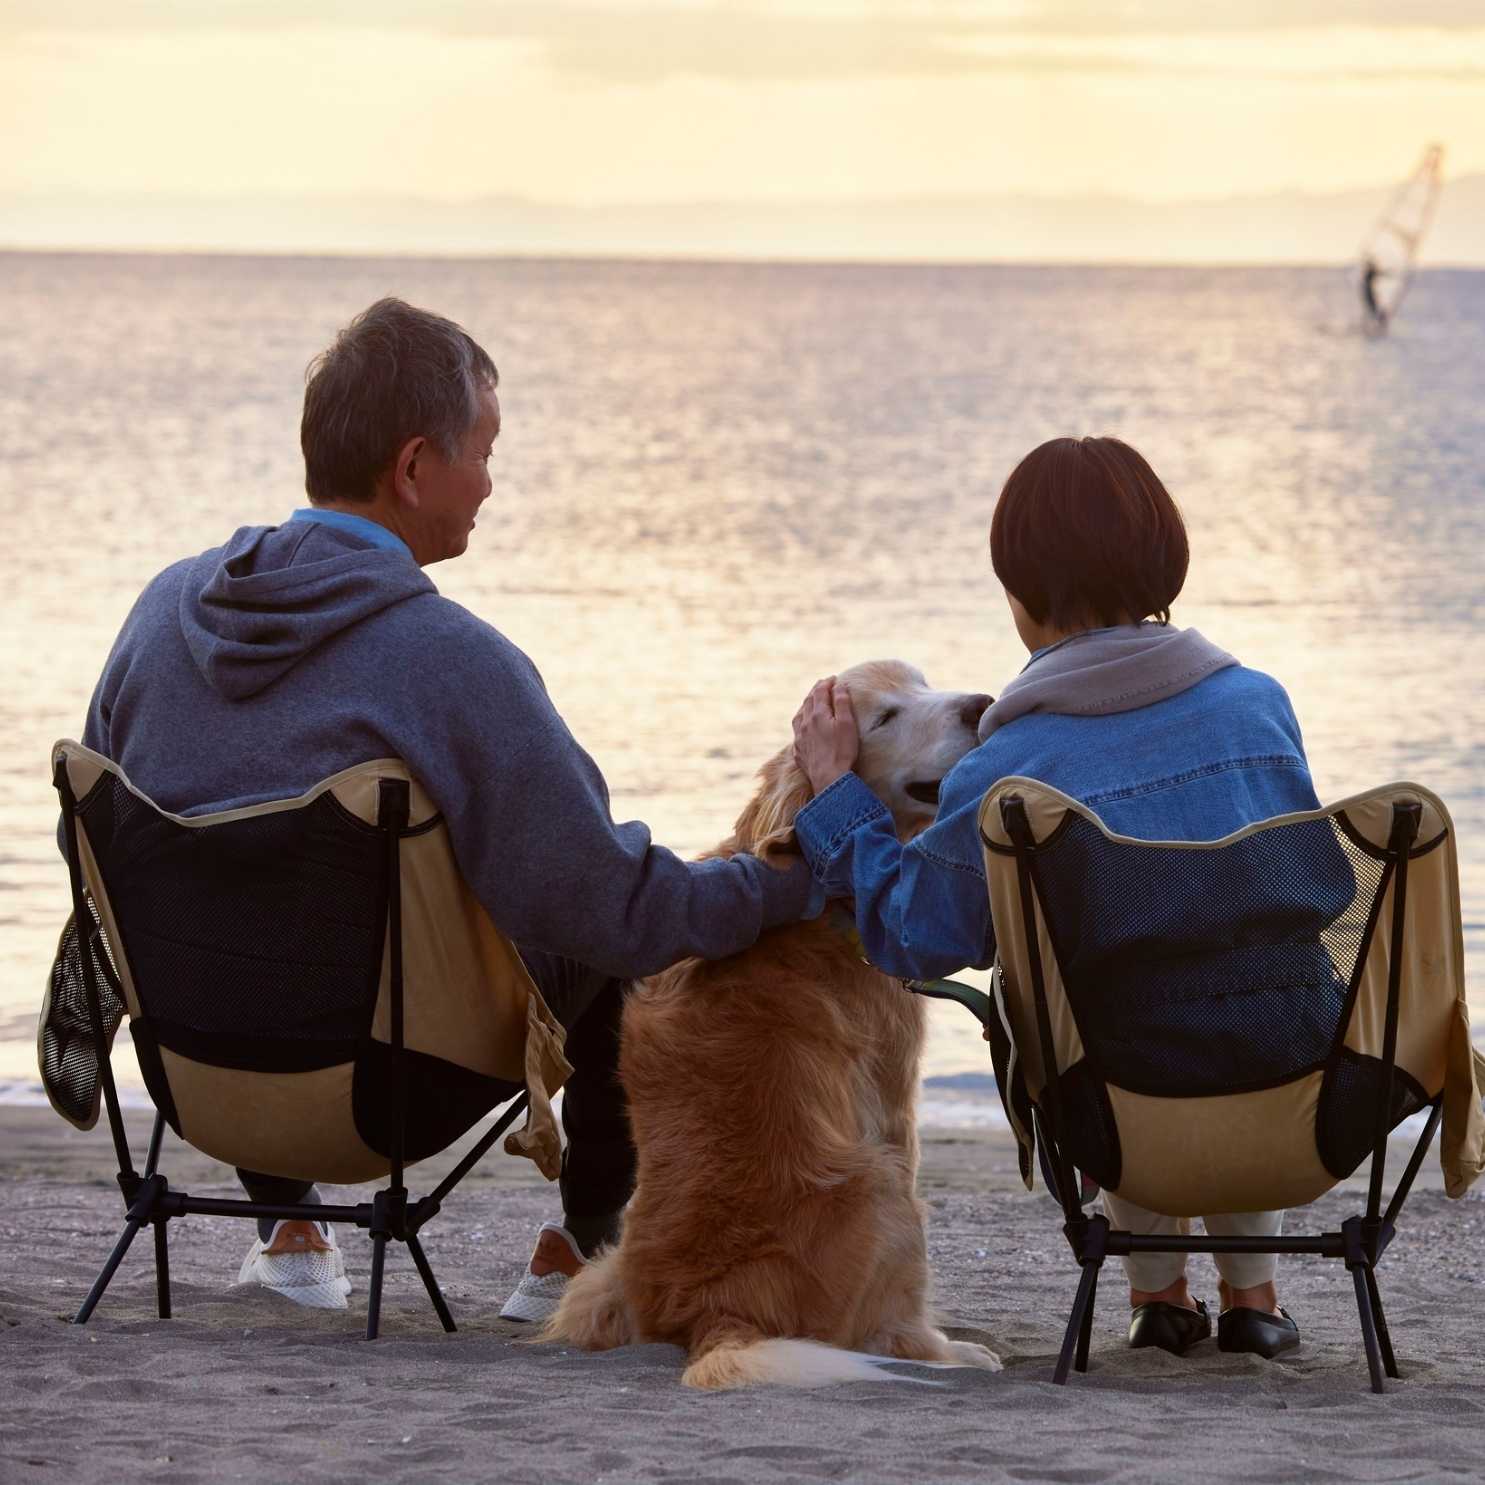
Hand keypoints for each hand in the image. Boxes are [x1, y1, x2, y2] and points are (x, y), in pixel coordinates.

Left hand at [792, 676, 858, 796]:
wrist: (829, 778)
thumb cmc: (842, 750)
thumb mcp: (847, 723)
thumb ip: (842, 702)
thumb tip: (839, 685)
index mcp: (817, 714)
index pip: (820, 692)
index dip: (827, 683)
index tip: (834, 678)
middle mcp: (804, 724)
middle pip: (807, 702)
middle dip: (816, 691)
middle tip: (823, 686)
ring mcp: (799, 738)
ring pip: (799, 716)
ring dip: (805, 706)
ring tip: (811, 702)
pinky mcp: (798, 752)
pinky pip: (796, 732)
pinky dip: (801, 723)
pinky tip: (804, 727)